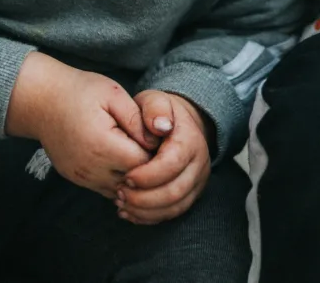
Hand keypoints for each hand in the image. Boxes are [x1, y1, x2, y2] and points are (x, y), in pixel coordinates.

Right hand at [5, 54, 153, 197]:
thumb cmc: (80, 92)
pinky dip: (122, 181)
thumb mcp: (113, 94)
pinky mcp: (78, 180)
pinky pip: (108, 190)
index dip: (158, 152)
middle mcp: (90, 168)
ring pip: (123, 191)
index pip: (145, 163)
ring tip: (140, 151)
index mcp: (102, 145)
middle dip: (150, 167)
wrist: (41, 101)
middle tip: (154, 144)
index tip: (160, 136)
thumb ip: (137, 118)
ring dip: (136, 177)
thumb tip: (159, 138)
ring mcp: (82, 177)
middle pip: (136, 182)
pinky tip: (126, 161)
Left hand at [116, 91, 213, 224]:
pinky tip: (129, 212)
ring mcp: (197, 181)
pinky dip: (150, 217)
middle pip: (175, 191)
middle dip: (144, 198)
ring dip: (145, 210)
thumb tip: (160, 126)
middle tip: (119, 193)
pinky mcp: (190, 194)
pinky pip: (173, 213)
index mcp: (191, 141)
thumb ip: (154, 108)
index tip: (125, 176)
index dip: (147, 175)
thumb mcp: (154, 101)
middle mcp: (200, 164)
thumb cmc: (157, 115)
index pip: (172, 165)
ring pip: (175, 207)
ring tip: (121, 203)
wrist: (174, 125)